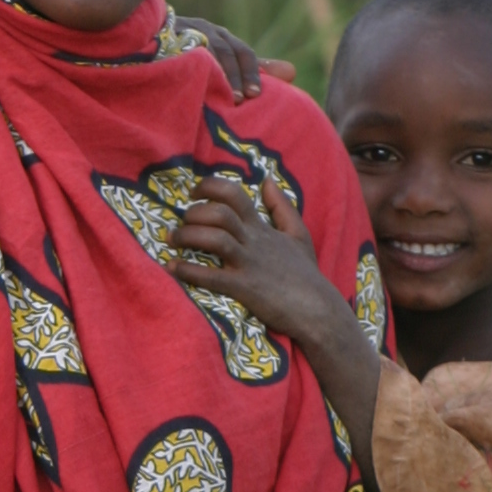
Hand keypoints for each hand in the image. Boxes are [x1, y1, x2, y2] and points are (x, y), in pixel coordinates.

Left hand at [170, 175, 340, 338]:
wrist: (318, 310)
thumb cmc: (306, 275)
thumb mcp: (299, 235)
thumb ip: (282, 207)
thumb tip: (267, 181)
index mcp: (262, 228)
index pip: (234, 194)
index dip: (209, 187)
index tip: (193, 193)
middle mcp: (254, 241)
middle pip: (219, 213)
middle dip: (193, 214)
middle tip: (180, 222)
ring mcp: (249, 264)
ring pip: (214, 238)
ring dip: (187, 237)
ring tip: (173, 241)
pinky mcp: (245, 288)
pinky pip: (212, 276)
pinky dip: (189, 271)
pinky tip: (174, 268)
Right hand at [173, 17, 296, 99]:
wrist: (151, 38)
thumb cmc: (194, 53)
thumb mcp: (224, 60)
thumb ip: (254, 68)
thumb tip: (292, 71)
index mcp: (221, 37)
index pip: (242, 52)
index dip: (251, 72)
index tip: (255, 94)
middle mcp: (205, 30)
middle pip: (225, 50)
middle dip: (233, 75)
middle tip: (239, 99)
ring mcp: (183, 33)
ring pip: (203, 51)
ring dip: (214, 74)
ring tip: (219, 98)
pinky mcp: (163, 39)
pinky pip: (178, 53)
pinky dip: (188, 67)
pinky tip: (192, 86)